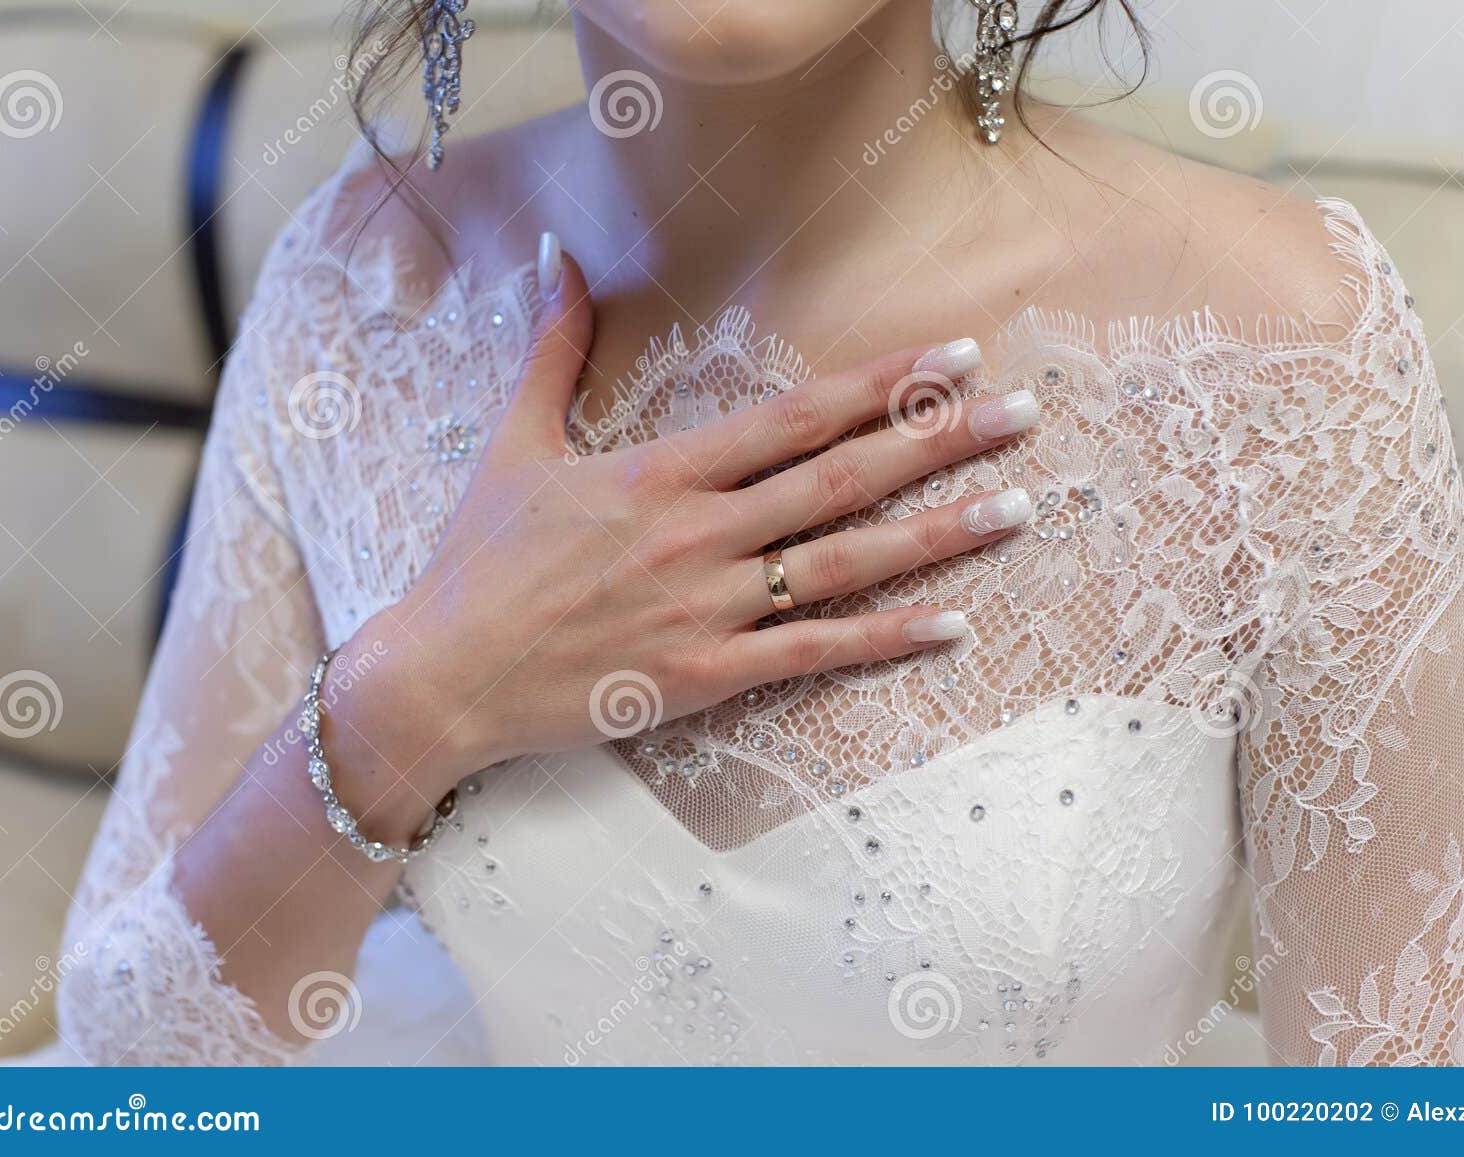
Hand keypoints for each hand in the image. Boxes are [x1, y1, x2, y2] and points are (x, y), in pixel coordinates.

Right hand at [354, 235, 1039, 796]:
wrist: (439, 677)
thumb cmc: (478, 563)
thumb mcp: (514, 443)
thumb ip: (554, 346)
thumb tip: (556, 253)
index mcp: (659, 472)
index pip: (792, 416)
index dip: (880, 383)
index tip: (954, 355)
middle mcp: (696, 534)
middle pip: (840, 479)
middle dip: (939, 440)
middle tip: (1024, 413)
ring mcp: (706, 609)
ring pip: (844, 564)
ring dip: (938, 535)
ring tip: (1019, 508)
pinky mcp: (704, 678)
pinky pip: (813, 655)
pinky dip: (886, 640)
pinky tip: (953, 623)